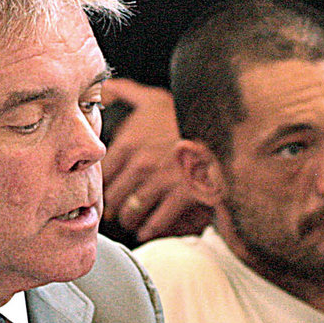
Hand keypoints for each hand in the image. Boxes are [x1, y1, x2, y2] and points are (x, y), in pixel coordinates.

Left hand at [101, 78, 211, 241]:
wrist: (222, 128)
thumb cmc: (186, 113)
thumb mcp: (153, 98)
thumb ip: (124, 93)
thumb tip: (103, 91)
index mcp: (130, 143)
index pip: (103, 173)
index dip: (101, 183)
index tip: (103, 189)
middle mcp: (141, 164)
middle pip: (114, 195)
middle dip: (113, 205)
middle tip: (114, 209)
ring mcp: (161, 181)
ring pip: (132, 211)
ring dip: (129, 219)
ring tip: (130, 221)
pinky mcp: (181, 195)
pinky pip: (157, 221)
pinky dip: (149, 229)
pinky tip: (146, 230)